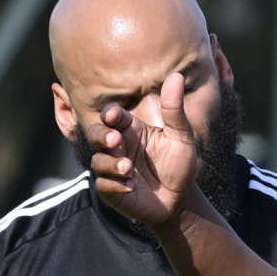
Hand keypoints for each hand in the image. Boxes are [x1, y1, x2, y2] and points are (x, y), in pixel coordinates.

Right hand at [83, 72, 200, 224]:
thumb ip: (175, 110)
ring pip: (97, 160)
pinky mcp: (113, 190)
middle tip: (115, 141)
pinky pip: (102, 185)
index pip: (112, 116)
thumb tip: (177, 76)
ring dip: (110, 163)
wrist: (181, 199)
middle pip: (95, 133)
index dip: (110, 115)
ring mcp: (113, 169)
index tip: (115, 117)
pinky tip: (131, 186)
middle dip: (101, 135)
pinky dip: (114, 185)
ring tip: (129, 168)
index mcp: (131, 129)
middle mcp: (119, 147)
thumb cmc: (179, 164)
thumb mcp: (181, 137)